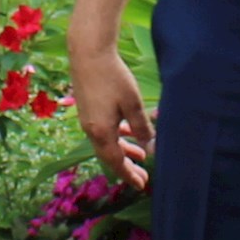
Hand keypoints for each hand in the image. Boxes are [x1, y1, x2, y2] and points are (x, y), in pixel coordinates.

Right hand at [70, 35, 153, 190]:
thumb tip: (151, 149)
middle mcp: (91, 130)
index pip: (116, 162)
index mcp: (101, 133)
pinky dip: (117, 137)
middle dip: (127, 166)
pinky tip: (127, 131)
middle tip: (143, 175)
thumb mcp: (133, 104)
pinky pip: (103, 131)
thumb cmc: (113, 77)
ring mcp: (87, 120)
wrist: (88, 54)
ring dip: (123, 150)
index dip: (129, 175)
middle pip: (110, 156)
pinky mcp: (88, 110)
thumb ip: (142, 128)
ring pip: (107, 143)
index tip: (142, 185)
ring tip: (140, 154)